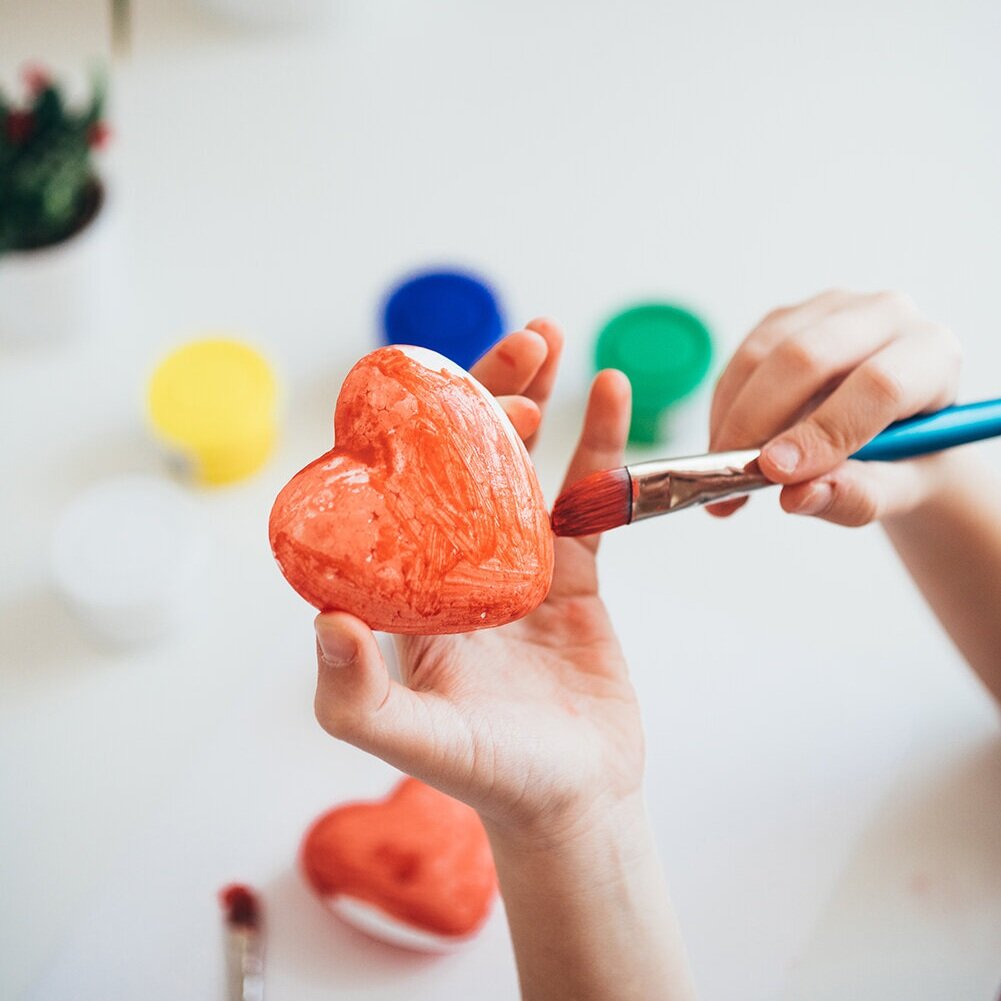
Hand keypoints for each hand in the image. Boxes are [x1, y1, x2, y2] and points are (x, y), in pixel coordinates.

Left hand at [312, 320, 641, 840]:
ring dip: (538, 398)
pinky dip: (598, 445)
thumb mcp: (414, 740)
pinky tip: (609, 393)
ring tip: (552, 338)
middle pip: (467, 457)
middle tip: (522, 342)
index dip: (423, 429)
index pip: (405, 487)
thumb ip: (357, 693)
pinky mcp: (574, 576)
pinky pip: (586, 498)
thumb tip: (322, 617)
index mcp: (411, 588)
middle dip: (488, 392)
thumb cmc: (489, 777)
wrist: (574, 802)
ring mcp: (519, 565)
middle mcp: (459, 564)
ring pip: (526, 464)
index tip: (446, 383)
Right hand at [708, 289, 961, 524]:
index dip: (822, 431)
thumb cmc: (904, 461)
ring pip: (762, 355)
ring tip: (726, 474)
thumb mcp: (898, 491)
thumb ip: (858, 497)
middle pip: (806, 357)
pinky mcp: (786, 318)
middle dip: (759, 423)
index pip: (877, 384)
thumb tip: (797, 496)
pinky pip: (740, 361)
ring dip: (733, 420)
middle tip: (735, 477)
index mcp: (933, 354)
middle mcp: (886, 315)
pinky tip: (729, 448)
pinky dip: (724, 411)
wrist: (895, 437)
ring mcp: (831, 309)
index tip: (777, 474)